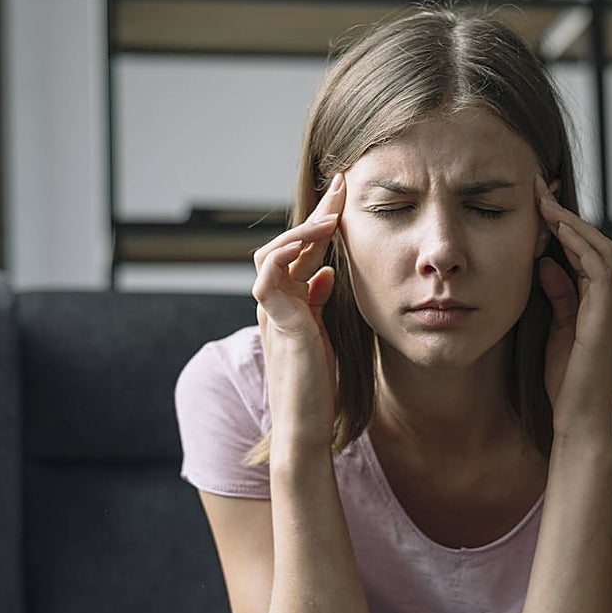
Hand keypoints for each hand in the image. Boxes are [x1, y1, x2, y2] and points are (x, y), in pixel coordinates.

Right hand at [251, 173, 346, 433]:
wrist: (306, 425)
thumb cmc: (317, 386)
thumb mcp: (325, 335)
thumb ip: (319, 303)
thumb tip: (325, 274)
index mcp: (290, 302)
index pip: (304, 251)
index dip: (322, 221)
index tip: (345, 195)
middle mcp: (276, 303)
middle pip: (288, 243)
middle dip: (315, 213)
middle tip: (341, 187)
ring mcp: (273, 312)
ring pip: (272, 253)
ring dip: (302, 231)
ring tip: (331, 218)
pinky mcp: (278, 325)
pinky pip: (266, 279)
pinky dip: (283, 257)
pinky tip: (309, 246)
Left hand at [533, 175, 611, 436]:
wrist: (578, 415)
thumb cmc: (565, 378)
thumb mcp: (554, 325)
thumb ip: (555, 292)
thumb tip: (544, 261)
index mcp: (599, 299)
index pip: (583, 249)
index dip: (561, 223)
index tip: (535, 200)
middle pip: (593, 240)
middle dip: (565, 212)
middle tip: (537, 187)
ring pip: (599, 247)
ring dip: (570, 221)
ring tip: (543, 201)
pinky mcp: (607, 313)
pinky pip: (598, 267)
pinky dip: (578, 244)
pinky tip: (557, 228)